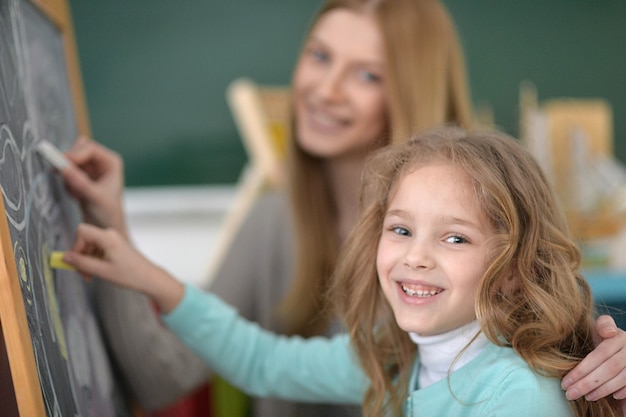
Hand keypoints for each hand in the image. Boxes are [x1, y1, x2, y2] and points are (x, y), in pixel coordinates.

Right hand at [61, 137, 127, 236]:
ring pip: (69, 161)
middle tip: (59, 175)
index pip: (89, 148)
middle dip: (68, 164)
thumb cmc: (107, 213)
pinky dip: (67, 182)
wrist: (104, 227)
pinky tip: (76, 196)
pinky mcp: (80, 176)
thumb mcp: (95, 198)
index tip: (61, 164)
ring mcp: (89, 168)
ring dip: (67, 175)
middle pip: (77, 151)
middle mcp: (101, 161)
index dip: (74, 154)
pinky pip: (66, 172)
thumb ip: (81, 183)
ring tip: (77, 193)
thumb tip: (64, 168)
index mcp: (111, 162)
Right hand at [64, 223, 183, 312]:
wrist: (149, 278)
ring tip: (92, 276)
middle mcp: (109, 234)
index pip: (81, 232)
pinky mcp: (115, 245)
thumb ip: (81, 263)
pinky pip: (97, 249)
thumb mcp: (102, 271)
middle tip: (84, 274)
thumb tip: (64, 257)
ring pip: (90, 246)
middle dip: (80, 257)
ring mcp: (113, 239)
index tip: (76, 263)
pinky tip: (98, 272)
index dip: (75, 247)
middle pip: (84, 240)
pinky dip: (94, 260)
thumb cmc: (130, 275)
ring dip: (87, 261)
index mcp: (107, 237)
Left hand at [562, 315, 625, 405]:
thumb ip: (602, 326)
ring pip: (621, 378)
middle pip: (608, 368)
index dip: (582, 369)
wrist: (622, 347)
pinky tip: (612, 397)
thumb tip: (609, 332)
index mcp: (618, 337)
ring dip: (602, 390)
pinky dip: (623, 392)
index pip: (599, 354)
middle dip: (587, 383)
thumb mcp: (600, 330)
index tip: (565, 382)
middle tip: (571, 393)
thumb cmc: (606, 338)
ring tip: (586, 396)